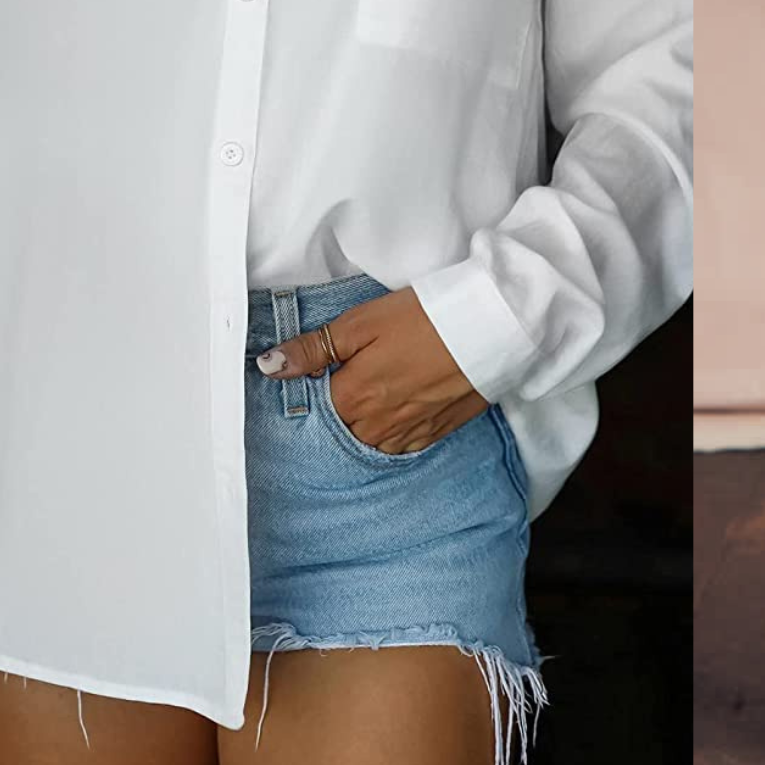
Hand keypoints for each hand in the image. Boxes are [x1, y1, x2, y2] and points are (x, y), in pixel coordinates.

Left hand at [260, 287, 489, 456]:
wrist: (495, 327)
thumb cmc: (428, 317)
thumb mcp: (363, 322)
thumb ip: (314, 348)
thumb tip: (270, 366)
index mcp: (352, 396)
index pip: (311, 410)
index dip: (311, 391)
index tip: (319, 375)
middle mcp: (376, 425)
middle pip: (338, 431)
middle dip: (337, 413)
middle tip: (350, 383)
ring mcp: (408, 433)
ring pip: (368, 443)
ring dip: (363, 427)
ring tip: (375, 398)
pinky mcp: (436, 433)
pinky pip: (401, 447)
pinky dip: (392, 434)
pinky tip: (397, 413)